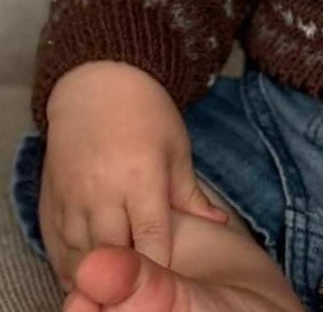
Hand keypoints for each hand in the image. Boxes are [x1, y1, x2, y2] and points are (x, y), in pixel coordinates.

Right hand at [39, 61, 225, 289]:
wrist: (98, 82)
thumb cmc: (147, 113)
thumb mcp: (177, 148)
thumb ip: (191, 194)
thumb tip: (220, 224)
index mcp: (142, 177)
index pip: (152, 238)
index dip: (162, 265)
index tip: (171, 281)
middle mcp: (104, 192)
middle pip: (115, 254)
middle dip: (129, 275)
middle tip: (142, 290)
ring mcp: (73, 198)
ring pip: (82, 257)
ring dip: (98, 276)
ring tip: (113, 290)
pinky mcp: (51, 200)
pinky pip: (56, 248)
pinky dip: (70, 268)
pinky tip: (85, 279)